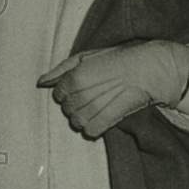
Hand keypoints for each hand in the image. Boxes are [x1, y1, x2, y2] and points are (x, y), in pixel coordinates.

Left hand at [37, 40, 188, 137]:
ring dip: (81, 120)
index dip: (66, 94)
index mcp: (75, 76)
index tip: (77, 90)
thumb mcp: (84, 57)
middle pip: (67, 109)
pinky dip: (92, 129)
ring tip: (92, 111)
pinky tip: (98, 121)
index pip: (58, 95)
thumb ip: (60, 69)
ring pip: (76, 122)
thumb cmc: (115, 60)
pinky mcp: (111, 118)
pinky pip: (91, 131)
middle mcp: (83, 92)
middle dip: (73, 107)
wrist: (147, 68)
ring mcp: (96, 106)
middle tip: (87, 100)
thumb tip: (41, 82)